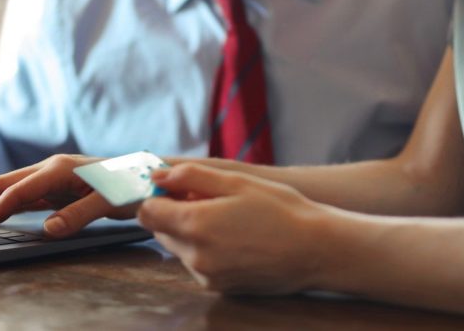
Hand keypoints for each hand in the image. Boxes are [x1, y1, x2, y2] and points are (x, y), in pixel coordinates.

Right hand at [0, 154, 136, 239]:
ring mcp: (53, 177)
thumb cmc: (132, 185)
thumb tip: (47, 230)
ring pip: (10, 188)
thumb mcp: (110, 202)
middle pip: (3, 184)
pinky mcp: (57, 186)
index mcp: (59, 169)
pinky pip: (24, 196)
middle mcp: (51, 169)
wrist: (149, 175)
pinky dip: (3, 205)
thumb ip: (79, 215)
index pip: (17, 192)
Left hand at [138, 163, 331, 294]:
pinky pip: (197, 263)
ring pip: (179, 248)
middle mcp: (194, 256)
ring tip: (228, 219)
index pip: (147, 212)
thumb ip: (190, 176)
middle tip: (209, 200)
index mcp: (195, 225)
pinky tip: (235, 238)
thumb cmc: (281, 211)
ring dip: (191, 232)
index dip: (158, 196)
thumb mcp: (236, 182)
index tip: (177, 188)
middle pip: (161, 230)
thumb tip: (158, 176)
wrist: (315, 250)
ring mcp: (206, 275)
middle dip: (175, 213)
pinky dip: (206, 249)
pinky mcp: (218, 287)